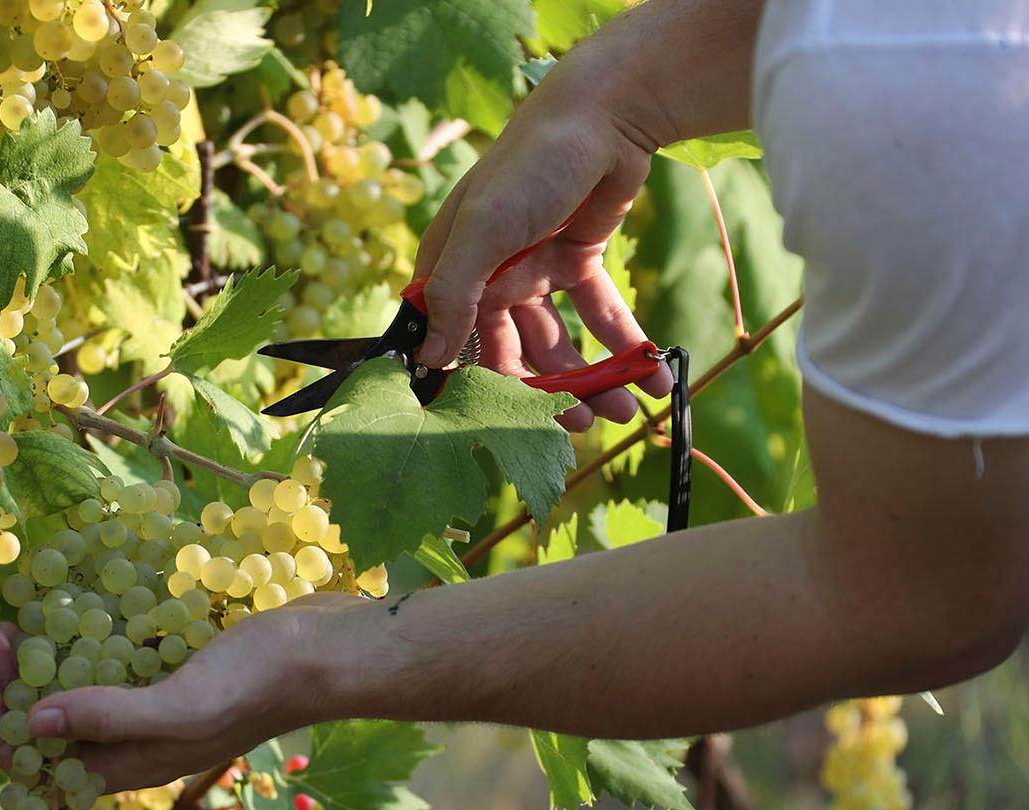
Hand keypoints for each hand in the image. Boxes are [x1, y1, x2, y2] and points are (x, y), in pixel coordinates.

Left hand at [0, 596, 364, 790]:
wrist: (326, 650)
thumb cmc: (258, 683)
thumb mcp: (179, 706)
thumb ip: (109, 718)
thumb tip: (31, 722)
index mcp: (135, 765)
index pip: (47, 767)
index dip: (4, 734)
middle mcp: (139, 740)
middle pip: (55, 722)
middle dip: (13, 683)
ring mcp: (158, 702)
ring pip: (79, 687)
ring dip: (41, 656)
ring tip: (14, 614)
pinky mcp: (174, 667)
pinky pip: (112, 659)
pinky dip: (83, 639)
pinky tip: (70, 606)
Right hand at [413, 78, 672, 430]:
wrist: (604, 114)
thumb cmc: (530, 166)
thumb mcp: (484, 231)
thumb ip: (455, 295)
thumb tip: (425, 357)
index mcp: (453, 269)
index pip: (457, 343)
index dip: (480, 386)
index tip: (508, 426)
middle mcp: (489, 276)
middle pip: (513, 353)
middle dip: (547, 393)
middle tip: (578, 428)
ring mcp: (534, 270)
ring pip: (559, 342)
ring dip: (591, 379)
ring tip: (624, 413)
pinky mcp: (578, 261)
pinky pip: (599, 315)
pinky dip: (624, 345)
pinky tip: (651, 375)